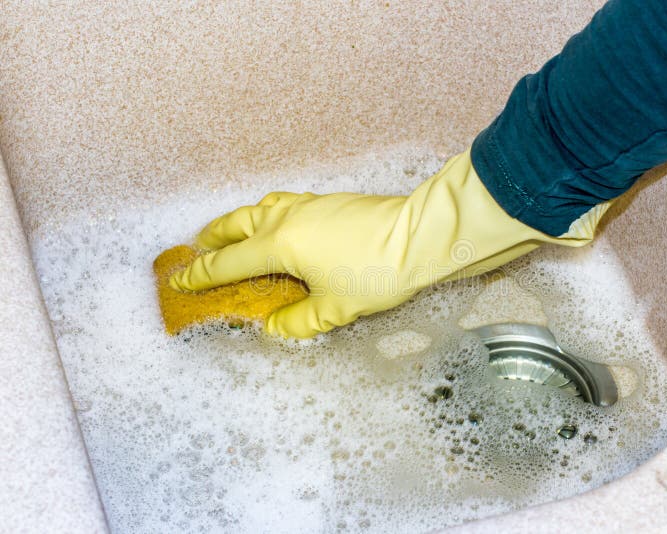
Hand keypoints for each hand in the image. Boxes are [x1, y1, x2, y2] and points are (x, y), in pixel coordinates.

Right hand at [170, 151, 608, 337]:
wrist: (419, 238)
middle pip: (237, 224)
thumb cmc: (374, 272)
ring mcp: (308, 204)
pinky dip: (269, 214)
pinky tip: (281, 223)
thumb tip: (275, 328)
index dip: (201, 275)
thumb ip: (298, 322)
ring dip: (241, 220)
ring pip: (261, 208)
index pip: (228, 263)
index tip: (179, 278)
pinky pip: (285, 204)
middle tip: (198, 246)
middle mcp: (286, 218)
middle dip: (214, 236)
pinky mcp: (329, 201)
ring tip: (234, 231)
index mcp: (278, 245)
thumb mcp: (333, 308)